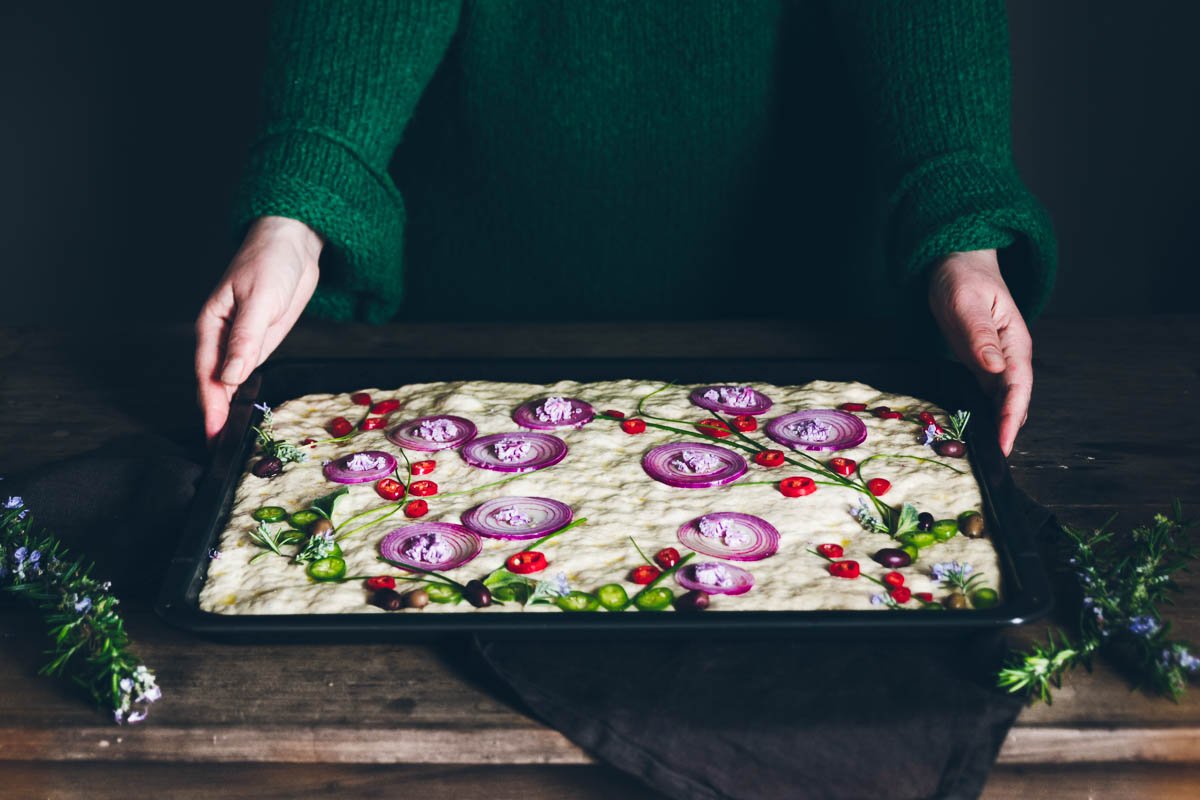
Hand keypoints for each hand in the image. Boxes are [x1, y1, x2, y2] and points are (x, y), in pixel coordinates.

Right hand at [195, 216, 321, 441]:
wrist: (293, 244)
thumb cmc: (269, 262)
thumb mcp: (259, 300)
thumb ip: (245, 339)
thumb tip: (230, 376)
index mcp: (212, 325)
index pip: (207, 374)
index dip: (209, 406)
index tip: (213, 433)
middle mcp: (222, 337)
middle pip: (215, 383)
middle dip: (216, 414)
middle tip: (221, 446)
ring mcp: (241, 342)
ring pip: (231, 382)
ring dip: (230, 408)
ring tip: (230, 439)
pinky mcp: (259, 342)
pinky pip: (249, 372)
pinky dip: (245, 394)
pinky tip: (245, 412)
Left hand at [927, 249, 1032, 457]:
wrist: (957, 262)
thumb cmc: (962, 277)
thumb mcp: (967, 303)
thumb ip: (981, 335)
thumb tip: (996, 368)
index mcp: (1014, 341)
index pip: (1018, 387)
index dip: (1011, 418)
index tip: (1004, 445)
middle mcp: (1009, 355)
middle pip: (1014, 400)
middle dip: (1007, 431)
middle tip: (994, 463)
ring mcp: (996, 361)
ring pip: (1001, 401)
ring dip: (995, 426)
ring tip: (985, 455)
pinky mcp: (981, 363)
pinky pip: (985, 394)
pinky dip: (982, 414)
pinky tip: (973, 431)